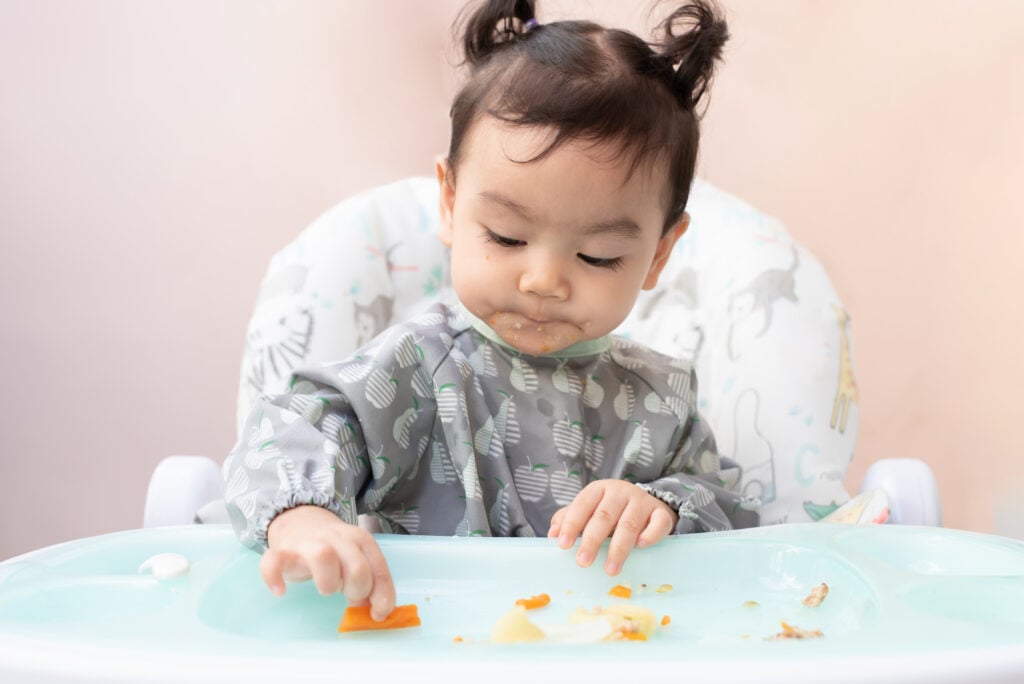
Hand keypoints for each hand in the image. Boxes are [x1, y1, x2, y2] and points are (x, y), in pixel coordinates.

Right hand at [261, 505, 395, 620]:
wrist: (301, 521)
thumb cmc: (334, 550)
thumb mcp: (356, 560)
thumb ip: (369, 582)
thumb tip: (376, 612)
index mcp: (360, 540)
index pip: (378, 569)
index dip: (381, 596)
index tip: (377, 614)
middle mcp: (337, 538)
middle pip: (357, 567)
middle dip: (357, 590)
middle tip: (348, 595)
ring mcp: (308, 543)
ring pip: (323, 557)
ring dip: (328, 582)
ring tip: (326, 589)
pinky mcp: (281, 551)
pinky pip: (273, 562)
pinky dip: (275, 578)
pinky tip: (280, 591)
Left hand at [547, 480, 677, 575]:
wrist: (649, 504)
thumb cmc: (612, 511)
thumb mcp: (590, 509)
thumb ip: (569, 518)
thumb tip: (552, 535)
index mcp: (599, 489)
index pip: (582, 504)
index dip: (572, 524)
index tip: (563, 545)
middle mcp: (620, 492)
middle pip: (604, 516)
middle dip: (592, 540)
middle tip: (583, 562)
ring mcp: (642, 502)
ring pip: (629, 524)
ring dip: (619, 548)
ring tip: (610, 569)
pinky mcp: (661, 513)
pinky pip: (658, 523)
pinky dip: (650, 535)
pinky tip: (641, 546)